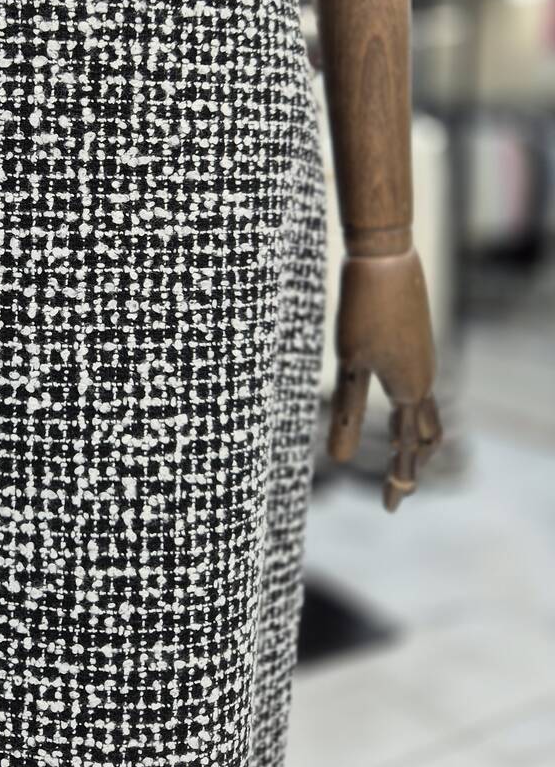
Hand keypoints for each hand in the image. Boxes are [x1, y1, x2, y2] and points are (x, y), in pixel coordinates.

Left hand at [326, 247, 443, 511]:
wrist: (386, 257)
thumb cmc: (362, 309)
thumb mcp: (349, 363)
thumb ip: (347, 412)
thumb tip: (339, 462)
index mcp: (410, 390)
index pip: (408, 450)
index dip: (399, 481)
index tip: (390, 509)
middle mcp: (424, 378)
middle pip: (425, 435)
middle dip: (411, 465)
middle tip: (398, 492)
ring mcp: (423, 359)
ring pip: (426, 409)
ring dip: (415, 437)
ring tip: (403, 455)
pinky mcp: (416, 342)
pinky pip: (421, 387)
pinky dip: (413, 409)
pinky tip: (400, 404)